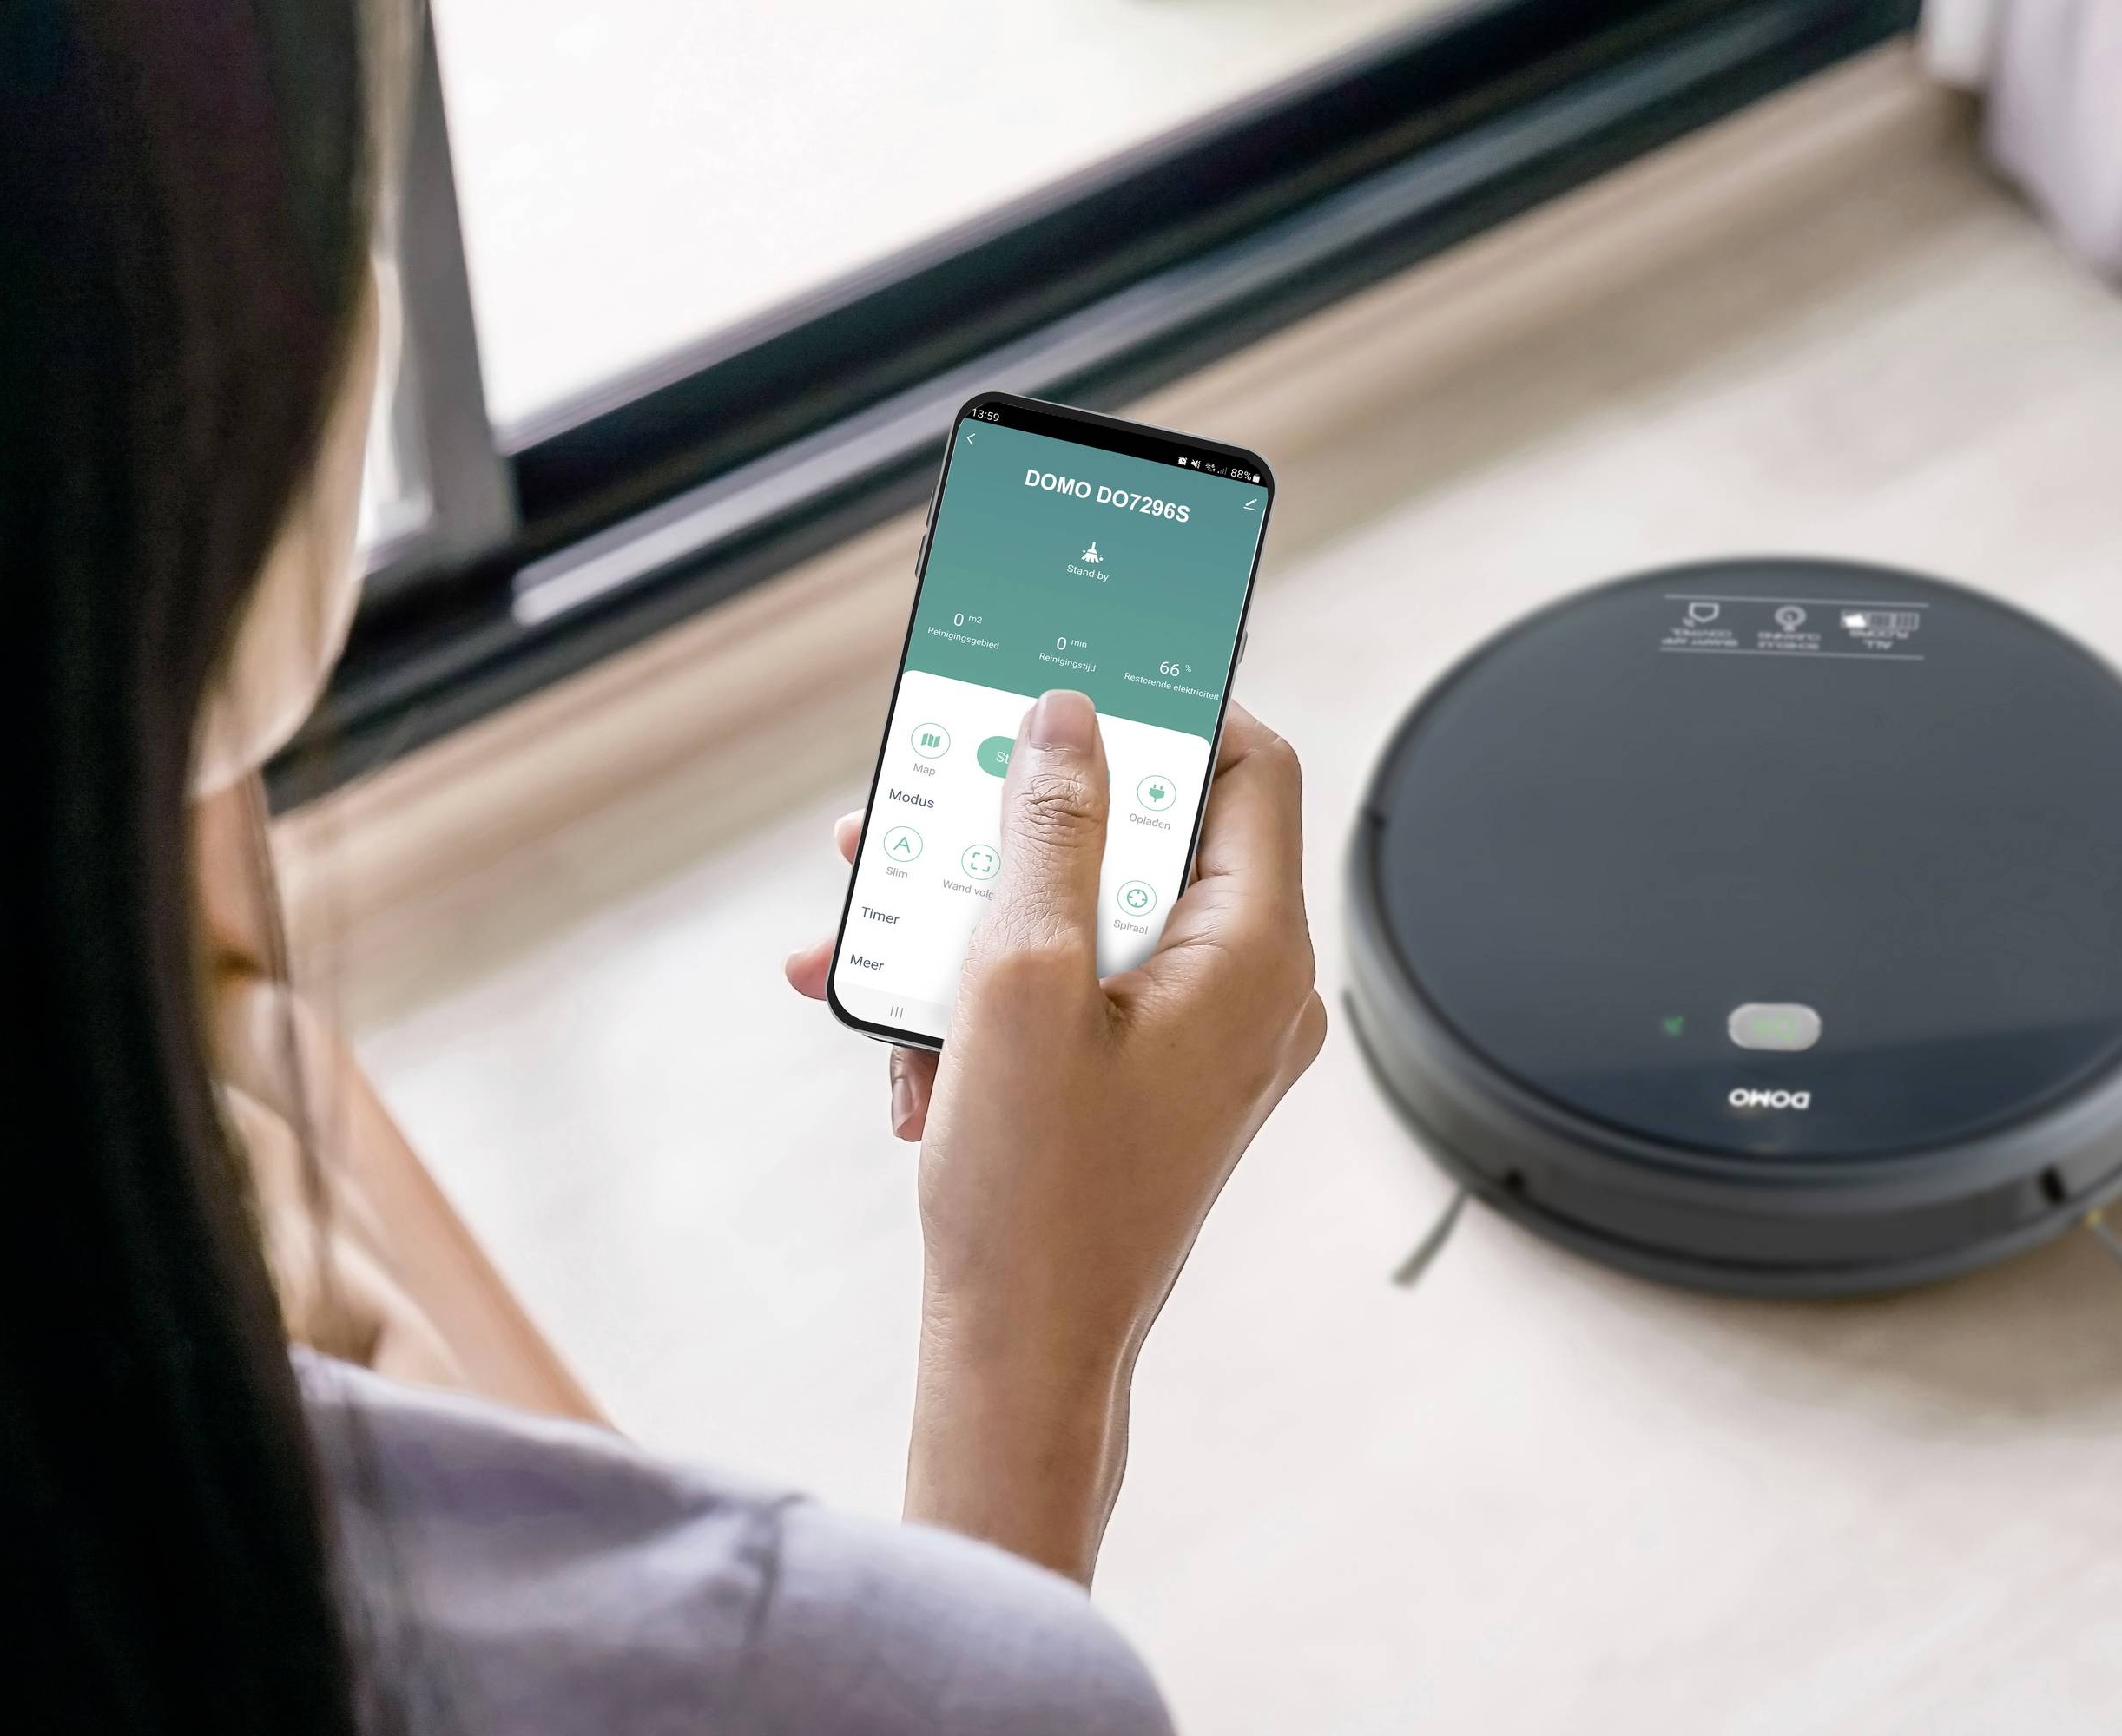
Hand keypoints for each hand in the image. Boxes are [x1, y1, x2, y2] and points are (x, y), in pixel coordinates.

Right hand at [785, 692, 1323, 1580]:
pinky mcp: (1148, 1085)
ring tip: (868, 932)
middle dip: (1022, 821)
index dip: (1166, 708)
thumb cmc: (1033, 1197)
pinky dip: (987, 995)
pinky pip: (1075, 993)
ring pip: (1091, 917)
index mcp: (1252, 955)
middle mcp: (1248, 992)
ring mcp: (1201, 1043)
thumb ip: (1049, 830)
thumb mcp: (1019, 981)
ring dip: (975, 912)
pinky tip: (903, 1043)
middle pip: (1149, 838)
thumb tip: (1068, 719)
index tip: (1069, 690)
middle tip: (927, 806)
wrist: (1020, 1361)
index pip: (1248, 766)